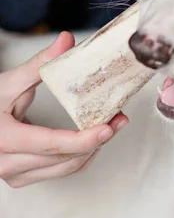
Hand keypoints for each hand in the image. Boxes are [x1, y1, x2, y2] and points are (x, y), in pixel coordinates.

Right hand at [0, 31, 128, 187]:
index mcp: (4, 139)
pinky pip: (59, 171)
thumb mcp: (9, 82)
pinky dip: (79, 156)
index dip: (84, 138)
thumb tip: (67, 40)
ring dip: (93, 149)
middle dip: (98, 139)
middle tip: (119, 118)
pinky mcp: (22, 177)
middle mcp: (9, 164)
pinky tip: (93, 138)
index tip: (108, 127)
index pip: (52, 144)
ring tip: (113, 125)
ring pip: (66, 169)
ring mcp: (15, 175)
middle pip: (65, 158)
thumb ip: (40, 64)